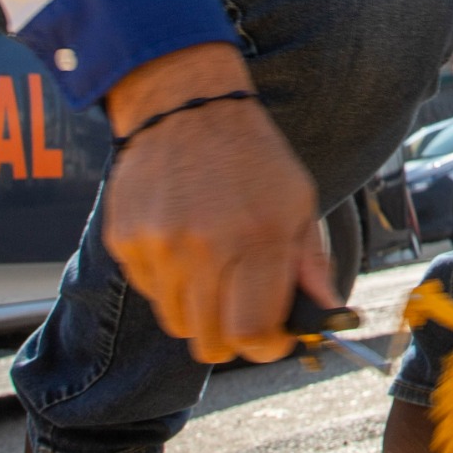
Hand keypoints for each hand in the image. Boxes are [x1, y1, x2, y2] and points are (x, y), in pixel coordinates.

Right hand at [102, 43, 330, 365]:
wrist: (186, 106)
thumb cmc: (250, 156)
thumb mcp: (298, 200)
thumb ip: (311, 263)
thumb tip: (327, 312)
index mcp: (255, 238)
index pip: (253, 334)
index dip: (267, 345)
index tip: (273, 336)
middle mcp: (201, 247)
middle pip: (210, 342)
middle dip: (233, 337)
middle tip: (244, 309)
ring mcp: (158, 246)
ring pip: (177, 323)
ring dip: (199, 310)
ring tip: (213, 266)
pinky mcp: (126, 241)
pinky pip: (150, 292)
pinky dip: (169, 283)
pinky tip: (183, 243)